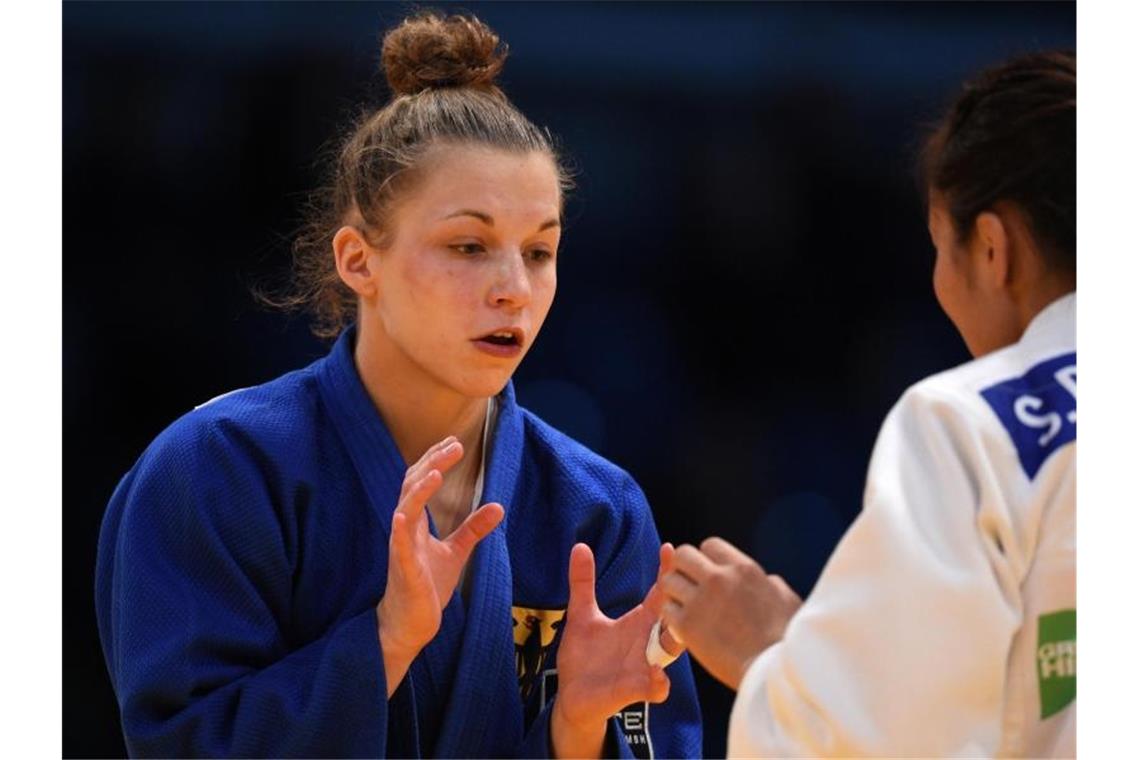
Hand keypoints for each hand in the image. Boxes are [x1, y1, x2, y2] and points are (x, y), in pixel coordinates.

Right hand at [376, 436, 504, 694]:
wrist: (410, 625)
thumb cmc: (426, 587)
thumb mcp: (456, 552)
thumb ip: (473, 528)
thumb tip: (498, 505)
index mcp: (416, 523)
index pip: (422, 482)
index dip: (436, 460)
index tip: (454, 442)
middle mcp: (405, 529)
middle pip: (413, 487)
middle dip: (432, 463)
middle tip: (453, 445)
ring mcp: (401, 548)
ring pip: (403, 510)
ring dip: (419, 489)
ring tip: (436, 470)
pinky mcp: (402, 569)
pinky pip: (397, 545)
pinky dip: (399, 527)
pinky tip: (402, 515)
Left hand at [550, 543, 672, 758]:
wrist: (573, 698)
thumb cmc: (585, 657)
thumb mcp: (582, 616)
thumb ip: (583, 583)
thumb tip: (579, 546)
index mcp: (638, 623)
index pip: (660, 594)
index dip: (666, 572)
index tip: (669, 549)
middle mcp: (646, 642)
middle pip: (675, 618)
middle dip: (682, 603)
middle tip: (684, 583)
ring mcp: (643, 667)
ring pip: (672, 651)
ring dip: (675, 639)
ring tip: (674, 624)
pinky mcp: (633, 691)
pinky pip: (656, 688)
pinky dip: (658, 682)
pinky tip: (654, 673)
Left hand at [660, 537, 801, 690]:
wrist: (772, 672)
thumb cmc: (786, 640)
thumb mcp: (786, 600)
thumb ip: (770, 584)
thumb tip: (767, 580)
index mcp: (743, 569)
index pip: (710, 545)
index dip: (707, 559)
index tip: (709, 573)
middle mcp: (718, 579)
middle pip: (682, 555)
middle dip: (683, 568)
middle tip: (688, 585)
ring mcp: (699, 601)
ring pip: (668, 580)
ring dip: (674, 591)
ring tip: (683, 606)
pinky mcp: (686, 626)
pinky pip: (666, 609)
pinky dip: (671, 616)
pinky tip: (683, 625)